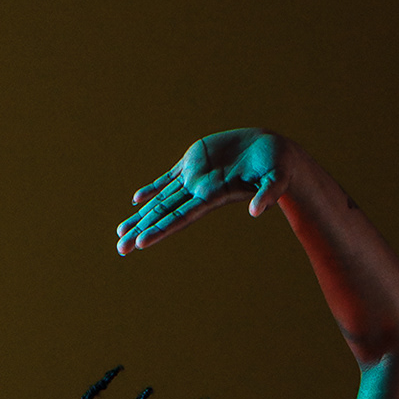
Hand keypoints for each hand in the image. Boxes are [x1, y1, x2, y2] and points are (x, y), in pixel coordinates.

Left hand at [117, 131, 292, 254]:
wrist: (271, 151)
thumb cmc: (277, 167)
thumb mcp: (275, 180)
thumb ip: (268, 195)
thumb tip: (257, 211)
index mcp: (213, 197)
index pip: (180, 218)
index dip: (160, 229)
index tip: (140, 243)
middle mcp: (199, 192)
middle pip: (164, 214)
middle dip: (141, 230)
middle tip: (120, 248)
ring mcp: (195, 178)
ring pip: (161, 200)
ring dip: (141, 216)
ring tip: (121, 231)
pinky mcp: (195, 162)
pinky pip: (168, 179)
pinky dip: (153, 189)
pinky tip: (137, 200)